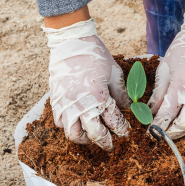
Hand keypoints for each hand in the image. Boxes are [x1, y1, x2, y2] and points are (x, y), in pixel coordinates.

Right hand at [44, 18, 130, 150]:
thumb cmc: (94, 55)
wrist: (70, 41)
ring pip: (73, 134)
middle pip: (94, 134)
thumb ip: (121, 93)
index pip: (113, 122)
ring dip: (85, 139)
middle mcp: (81, 104)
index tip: (125, 133)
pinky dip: (69, 128)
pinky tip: (77, 123)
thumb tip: (129, 107)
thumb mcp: (114, 72)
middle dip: (105, 142)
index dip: (121, 130)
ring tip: (92, 136)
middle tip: (111, 144)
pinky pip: (59, 124)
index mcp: (98, 96)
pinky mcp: (55, 101)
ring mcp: (65, 104)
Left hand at [148, 9, 184, 138]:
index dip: (158, 127)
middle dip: (172, 133)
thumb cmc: (182, 51)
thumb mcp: (165, 69)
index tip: (151, 133)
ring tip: (180, 128)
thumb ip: (159, 93)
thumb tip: (151, 112)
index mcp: (181, 85)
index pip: (167, 114)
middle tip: (164, 134)